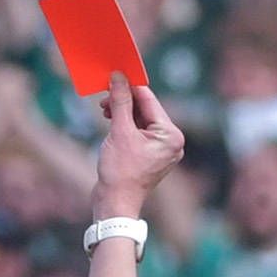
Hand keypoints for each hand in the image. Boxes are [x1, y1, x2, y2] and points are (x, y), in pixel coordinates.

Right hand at [87, 74, 185, 218]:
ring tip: (104, 110)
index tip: (115, 74)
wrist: (115, 203)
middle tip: (105, 95)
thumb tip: (118, 77)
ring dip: (122, 111)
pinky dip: (125, 124)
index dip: (130, 85)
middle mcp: (172, 141)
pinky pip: (139, 131)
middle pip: (146, 109)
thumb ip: (120, 101)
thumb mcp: (119, 131)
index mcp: (170, 135)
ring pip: (141, 119)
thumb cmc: (119, 171)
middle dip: (124, 101)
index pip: (149, 100)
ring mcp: (162, 149)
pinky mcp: (151, 154)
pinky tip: (110, 119)